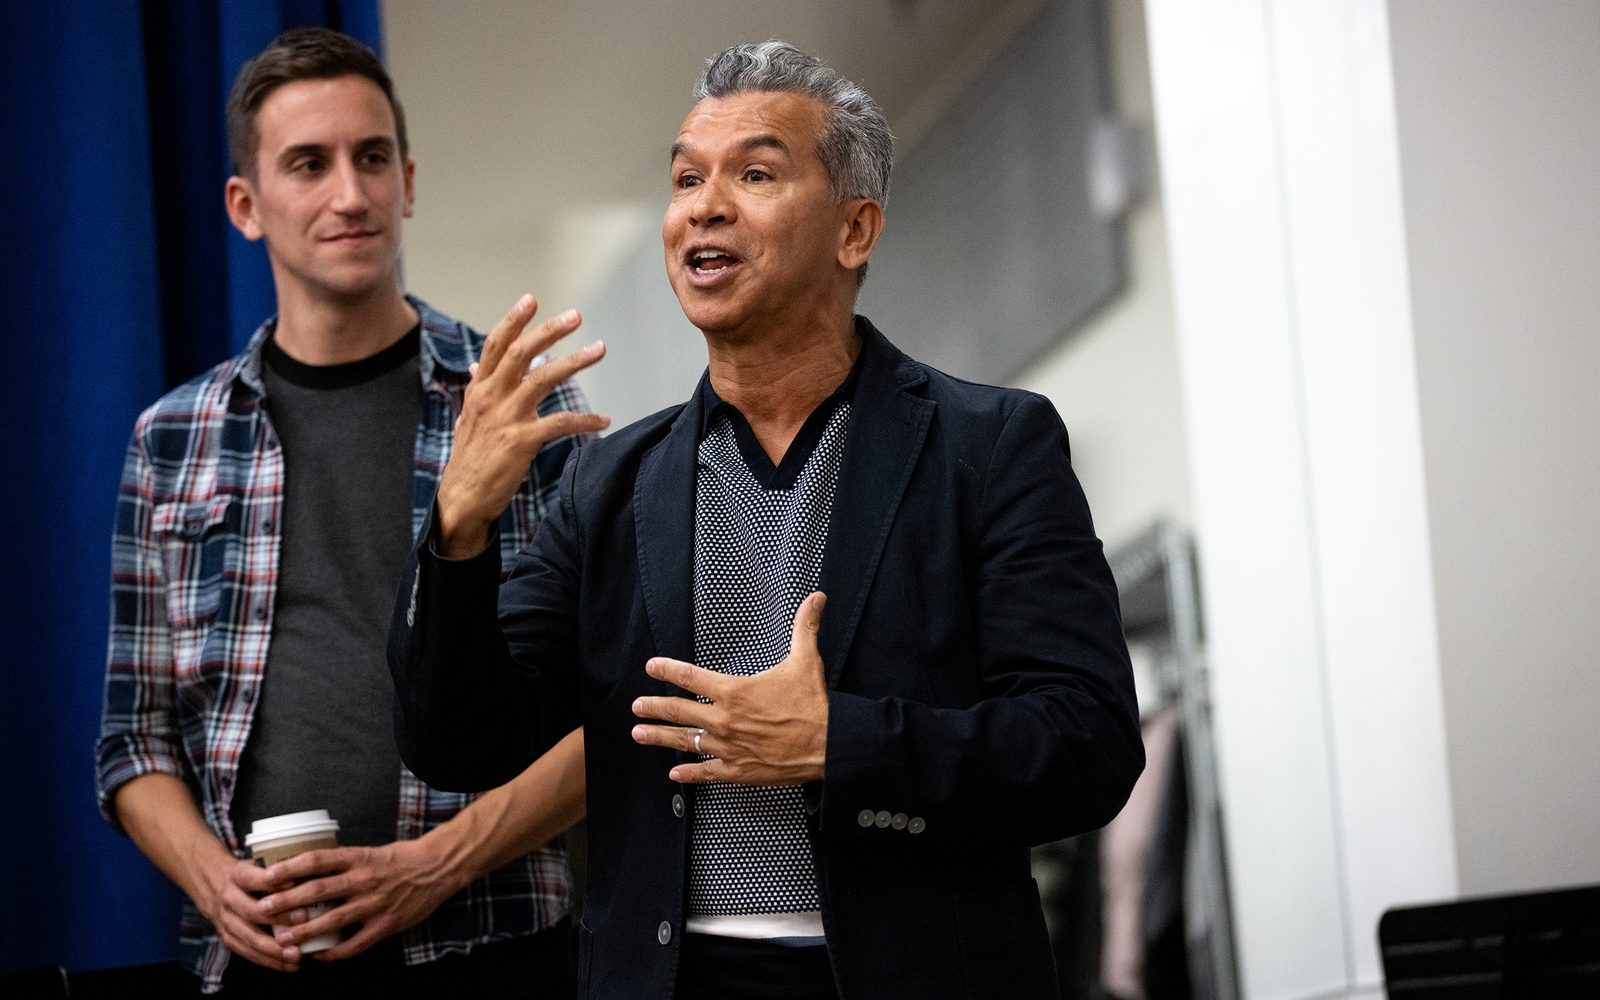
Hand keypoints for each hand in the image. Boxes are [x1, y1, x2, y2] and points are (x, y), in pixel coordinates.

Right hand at [195, 854, 300, 971]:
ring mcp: (226, 921)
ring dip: (275, 948)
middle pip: (253, 911)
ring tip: (297, 954)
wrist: (215, 886)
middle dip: (279, 918)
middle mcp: (229, 899)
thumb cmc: (251, 875)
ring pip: (250, 937)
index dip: (273, 882)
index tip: (294, 885)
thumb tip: (313, 872)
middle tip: (304, 920)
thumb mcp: (260, 864)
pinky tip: (289, 965)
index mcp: (238, 876)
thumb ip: (282, 869)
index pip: (253, 879)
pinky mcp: (228, 939)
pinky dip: (270, 961)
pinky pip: (249, 953)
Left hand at [258, 840, 460, 961]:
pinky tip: (319, 956)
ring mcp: (375, 903)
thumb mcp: (370, 853)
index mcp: (358, 857)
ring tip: (283, 939)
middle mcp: (364, 879)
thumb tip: (307, 871)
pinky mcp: (386, 924)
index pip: (318, 860)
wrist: (437, 869)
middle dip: (288, 901)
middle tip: (263, 908)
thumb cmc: (400, 860)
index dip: (290, 867)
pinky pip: (356, 943)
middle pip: (319, 890)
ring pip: (334, 919)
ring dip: (306, 930)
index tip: (267, 875)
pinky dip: (336, 952)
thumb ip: (343, 864)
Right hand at [436, 294, 609, 558]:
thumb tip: (478, 364)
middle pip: (521, 353)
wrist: (462, 498)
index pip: (495, 345)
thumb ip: (480, 388)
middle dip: (549, 331)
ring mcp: (506, 418)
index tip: (531, 299)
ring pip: (543, 378)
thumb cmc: (470, 457)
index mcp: (480, 389)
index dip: (513, 320)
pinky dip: (585, 420)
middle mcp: (491, 397)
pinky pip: (560, 423)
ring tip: (599, 349)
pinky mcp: (521, 441)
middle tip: (575, 316)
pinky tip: (604, 420)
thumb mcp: (470, 416)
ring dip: (574, 361)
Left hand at [631, 592, 829, 784]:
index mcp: (733, 691)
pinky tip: (675, 773)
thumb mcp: (806, 660)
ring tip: (640, 734)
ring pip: (685, 741)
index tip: (651, 667)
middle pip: (678, 711)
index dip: (667, 670)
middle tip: (637, 706)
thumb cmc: (814, 704)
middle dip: (654, 707)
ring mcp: (727, 748)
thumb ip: (804, 627)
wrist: (828, 745)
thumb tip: (815, 597)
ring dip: (660, 737)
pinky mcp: (737, 771)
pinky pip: (705, 772)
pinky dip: (688, 773)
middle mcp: (724, 720)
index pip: (690, 677)